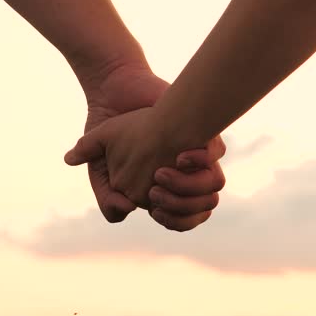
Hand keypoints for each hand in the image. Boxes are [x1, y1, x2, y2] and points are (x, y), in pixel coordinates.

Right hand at [66, 106, 221, 231]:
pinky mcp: (201, 131)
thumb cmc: (110, 134)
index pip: (180, 217)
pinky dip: (202, 158)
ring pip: (212, 184)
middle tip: (155, 191)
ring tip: (161, 174)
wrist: (116, 96)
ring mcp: (195, 154)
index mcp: (163, 188)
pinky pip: (215, 152)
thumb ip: (106, 195)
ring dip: (191, 186)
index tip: (155, 209)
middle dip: (180, 206)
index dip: (171, 219)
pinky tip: (181, 156)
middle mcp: (183, 174)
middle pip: (200, 205)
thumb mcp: (99, 166)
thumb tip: (126, 210)